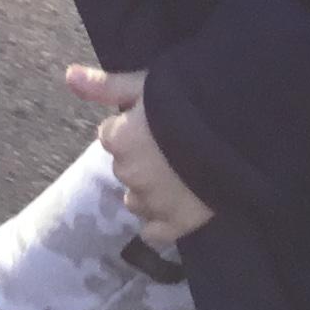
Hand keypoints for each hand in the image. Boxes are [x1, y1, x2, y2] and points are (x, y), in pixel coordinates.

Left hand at [69, 66, 214, 242]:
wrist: (240, 131)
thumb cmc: (192, 100)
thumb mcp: (147, 83)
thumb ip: (106, 85)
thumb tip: (68, 76)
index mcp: (118, 139)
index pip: (112, 136)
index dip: (133, 130)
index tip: (157, 124)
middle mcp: (129, 173)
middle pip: (126, 167)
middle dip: (142, 160)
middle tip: (173, 148)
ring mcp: (152, 202)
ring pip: (137, 200)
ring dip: (150, 191)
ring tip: (180, 176)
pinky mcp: (178, 223)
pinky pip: (155, 232)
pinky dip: (161, 223)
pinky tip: (176, 209)